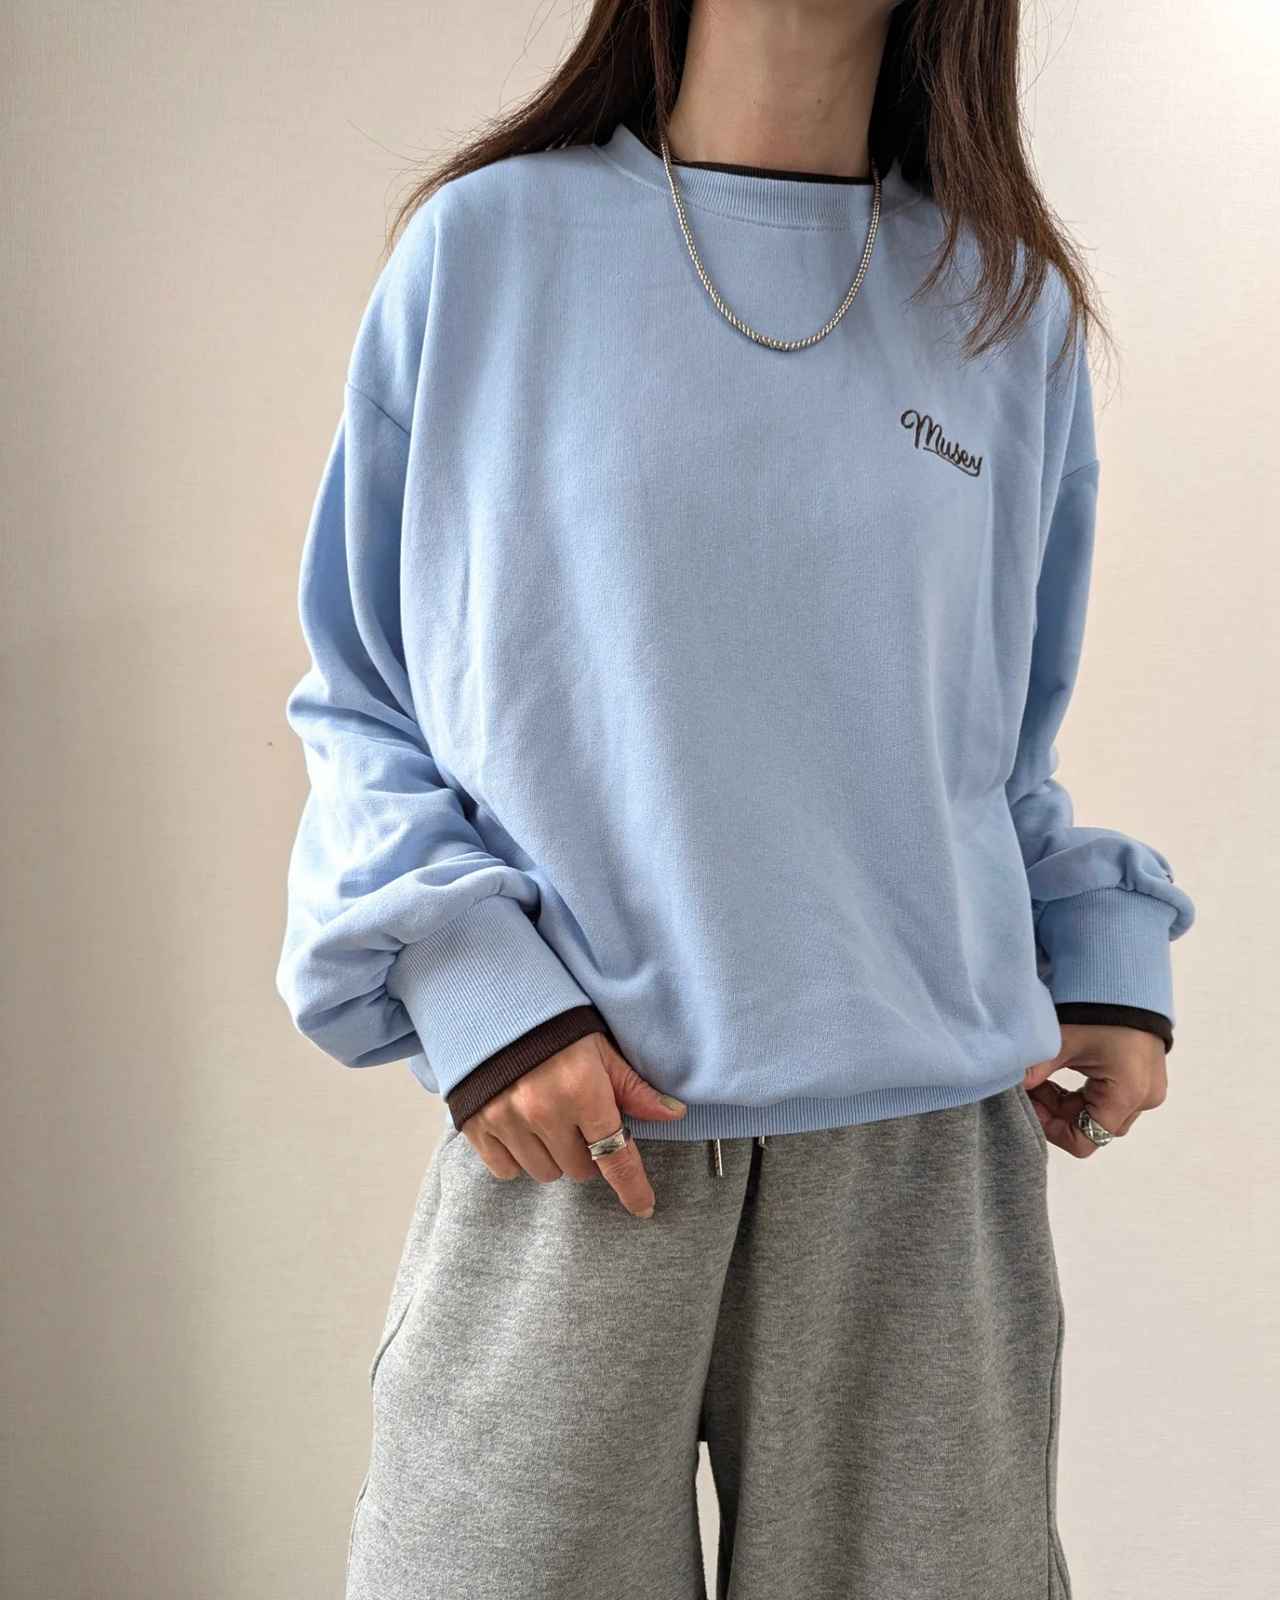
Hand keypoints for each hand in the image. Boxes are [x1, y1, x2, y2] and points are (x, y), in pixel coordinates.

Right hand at [457, 1031, 686, 1215]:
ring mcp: (507, 1121)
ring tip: (547, 1121)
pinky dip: (517, 1158)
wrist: (490, 1007)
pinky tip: (520, 1129)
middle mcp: (544, 1112)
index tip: (643, 1206)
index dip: (633, 1187)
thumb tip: (673, 1114)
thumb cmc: (553, 1027)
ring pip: (544, 1173)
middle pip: (579, 1169)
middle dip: (586, 1153)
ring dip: (552, 1156)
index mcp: (582, 1092)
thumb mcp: (600, 1049)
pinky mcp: (477, 1126)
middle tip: (580, 1124)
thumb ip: (633, 1088)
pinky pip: (506, 1170)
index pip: (616, 1157)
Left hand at [1023, 1023, 1167, 1157]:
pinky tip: (1063, 1070)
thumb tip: (1011, 1088)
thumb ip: (1036, 1071)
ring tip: (1044, 1076)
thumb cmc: (1098, 1009)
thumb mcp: (1061, 1041)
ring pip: (1100, 1114)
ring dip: (1069, 1102)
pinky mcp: (1145, 1077)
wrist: (1128, 978)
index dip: (1052, 1129)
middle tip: (1032, 1087)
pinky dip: (1084, 1092)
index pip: (1085, 1140)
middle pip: (1092, 1127)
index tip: (1030, 1104)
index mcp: (1127, 1095)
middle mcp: (1144, 1099)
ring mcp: (1148, 1089)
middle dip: (1058, 1113)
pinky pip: (1111, 1098)